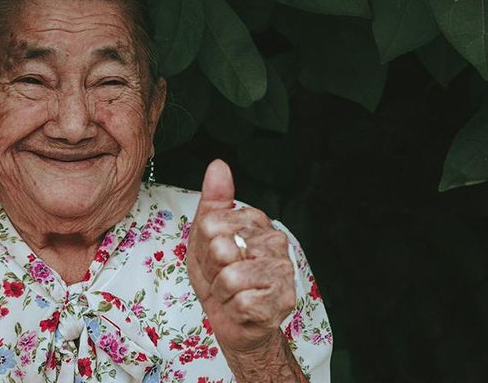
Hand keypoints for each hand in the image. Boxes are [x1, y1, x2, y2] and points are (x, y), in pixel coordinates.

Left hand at [186, 160, 296, 354]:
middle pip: (221, 248)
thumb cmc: (220, 278)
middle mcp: (275, 241)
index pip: (212, 223)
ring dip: (222, 291)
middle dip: (212, 269)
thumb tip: (218, 166)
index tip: (214, 256)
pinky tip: (243, 307)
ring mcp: (282, 270)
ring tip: (233, 292)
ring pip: (230, 277)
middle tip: (222, 276)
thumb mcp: (205, 237)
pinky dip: (234, 309)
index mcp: (256, 222)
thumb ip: (213, 201)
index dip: (204, 246)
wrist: (235, 321)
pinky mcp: (283, 299)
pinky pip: (241, 301)